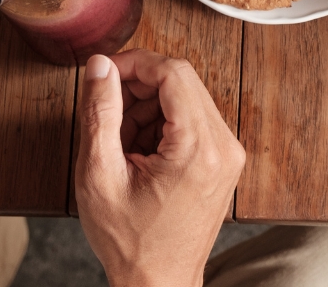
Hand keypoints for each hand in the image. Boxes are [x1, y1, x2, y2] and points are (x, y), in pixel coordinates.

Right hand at [75, 49, 244, 286]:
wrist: (158, 285)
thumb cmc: (130, 242)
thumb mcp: (99, 175)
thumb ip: (99, 113)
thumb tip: (100, 66)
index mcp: (198, 148)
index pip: (173, 72)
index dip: (134, 63)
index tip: (105, 71)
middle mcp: (224, 146)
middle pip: (182, 81)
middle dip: (138, 86)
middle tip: (107, 110)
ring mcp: (228, 154)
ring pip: (186, 97)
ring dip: (148, 106)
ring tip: (119, 142)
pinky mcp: (223, 161)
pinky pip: (192, 119)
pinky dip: (161, 124)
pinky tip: (137, 152)